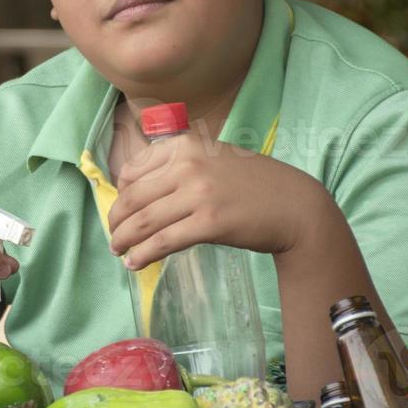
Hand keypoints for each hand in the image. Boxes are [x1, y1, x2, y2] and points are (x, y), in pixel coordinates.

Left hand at [106, 133, 325, 269]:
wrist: (294, 206)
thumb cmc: (253, 184)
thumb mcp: (213, 158)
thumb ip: (178, 166)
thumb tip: (134, 187)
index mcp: (185, 145)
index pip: (133, 170)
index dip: (120, 194)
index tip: (120, 211)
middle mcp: (188, 164)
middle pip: (134, 197)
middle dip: (116, 221)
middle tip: (113, 236)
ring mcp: (198, 193)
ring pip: (144, 221)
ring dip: (123, 240)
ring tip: (118, 252)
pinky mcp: (208, 223)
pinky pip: (163, 241)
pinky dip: (143, 254)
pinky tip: (135, 262)